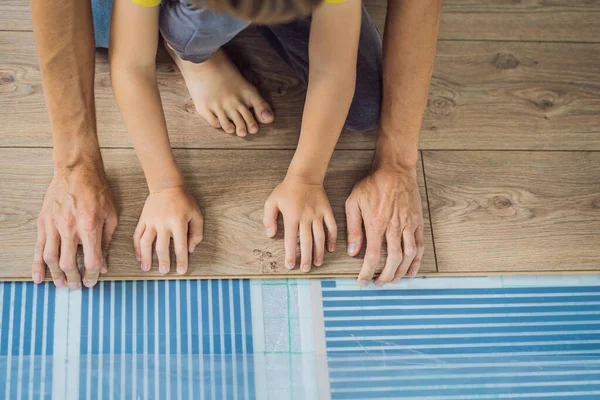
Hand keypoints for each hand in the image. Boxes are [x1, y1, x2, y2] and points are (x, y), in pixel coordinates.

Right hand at [33, 162, 117, 288]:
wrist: (76, 170)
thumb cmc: (97, 192)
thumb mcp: (110, 215)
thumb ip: (106, 241)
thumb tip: (103, 265)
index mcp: (89, 226)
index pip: (91, 260)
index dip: (92, 275)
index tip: (93, 282)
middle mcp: (69, 227)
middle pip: (68, 263)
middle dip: (73, 279)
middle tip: (77, 286)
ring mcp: (53, 225)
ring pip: (50, 258)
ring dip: (55, 275)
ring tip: (61, 284)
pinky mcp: (43, 222)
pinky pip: (38, 247)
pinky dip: (37, 265)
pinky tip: (39, 277)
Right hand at [133, 186, 202, 274]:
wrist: (167, 186)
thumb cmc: (185, 202)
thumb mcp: (196, 215)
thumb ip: (197, 233)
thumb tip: (190, 250)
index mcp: (178, 223)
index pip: (180, 246)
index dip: (181, 261)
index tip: (181, 271)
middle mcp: (163, 223)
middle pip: (161, 247)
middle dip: (163, 261)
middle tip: (164, 271)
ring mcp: (151, 221)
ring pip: (146, 242)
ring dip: (145, 257)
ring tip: (146, 268)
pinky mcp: (143, 219)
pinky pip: (137, 235)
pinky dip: (136, 247)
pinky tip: (138, 257)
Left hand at [263, 176, 336, 271]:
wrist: (304, 176)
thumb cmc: (286, 190)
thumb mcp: (271, 201)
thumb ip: (268, 218)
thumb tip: (270, 235)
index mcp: (291, 217)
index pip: (290, 240)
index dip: (290, 254)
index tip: (290, 266)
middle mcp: (305, 218)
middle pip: (306, 242)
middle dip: (305, 258)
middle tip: (305, 269)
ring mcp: (317, 215)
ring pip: (319, 237)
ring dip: (319, 252)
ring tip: (317, 263)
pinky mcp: (327, 211)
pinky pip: (331, 227)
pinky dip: (331, 238)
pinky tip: (330, 248)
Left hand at [346, 165, 424, 285]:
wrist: (395, 170)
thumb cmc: (372, 185)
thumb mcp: (354, 203)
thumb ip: (354, 228)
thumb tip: (353, 251)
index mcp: (377, 224)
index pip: (372, 256)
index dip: (367, 272)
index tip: (362, 281)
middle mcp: (394, 227)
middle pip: (393, 260)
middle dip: (385, 276)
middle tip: (378, 284)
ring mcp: (408, 225)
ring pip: (408, 255)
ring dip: (401, 271)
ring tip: (393, 280)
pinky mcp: (417, 222)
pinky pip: (419, 245)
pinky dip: (416, 261)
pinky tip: (411, 271)